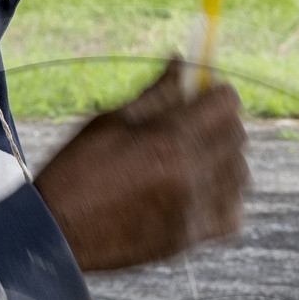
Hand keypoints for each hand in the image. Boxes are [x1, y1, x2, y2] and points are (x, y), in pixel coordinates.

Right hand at [33, 59, 247, 272]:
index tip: (204, 94)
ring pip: (240, 175)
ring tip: (199, 160)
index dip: (217, 92)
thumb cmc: (76, 170)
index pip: (226, 103)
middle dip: (222, 123)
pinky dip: (227, 201)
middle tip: (199, 124)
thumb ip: (156, 93)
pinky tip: (204, 193)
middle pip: (237, 136)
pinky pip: (233, 217)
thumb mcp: (110, 122)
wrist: (58, 232)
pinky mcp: (188, 239)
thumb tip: (181, 60)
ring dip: (226, 161)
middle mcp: (188, 174)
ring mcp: (192, 210)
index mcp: (167, 139)